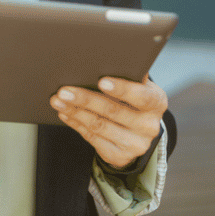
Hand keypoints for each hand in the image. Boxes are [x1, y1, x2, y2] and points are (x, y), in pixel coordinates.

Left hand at [50, 75, 167, 170]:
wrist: (138, 131)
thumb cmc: (133, 99)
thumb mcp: (138, 86)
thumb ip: (128, 76)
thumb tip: (107, 59)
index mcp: (157, 103)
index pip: (142, 96)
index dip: (122, 89)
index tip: (101, 81)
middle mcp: (149, 126)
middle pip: (114, 111)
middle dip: (86, 99)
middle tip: (64, 90)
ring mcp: (135, 144)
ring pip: (99, 125)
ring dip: (75, 112)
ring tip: (58, 100)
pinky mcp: (119, 156)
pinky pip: (93, 138)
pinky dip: (76, 124)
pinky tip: (65, 113)